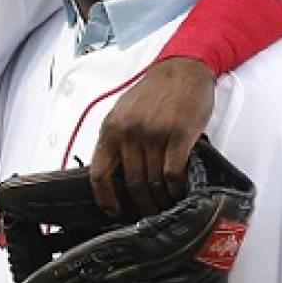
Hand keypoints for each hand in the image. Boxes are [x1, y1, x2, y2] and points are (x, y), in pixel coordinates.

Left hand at [89, 57, 214, 216]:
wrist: (182, 69)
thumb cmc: (155, 91)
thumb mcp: (124, 112)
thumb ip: (118, 139)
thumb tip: (116, 172)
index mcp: (111, 128)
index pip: (99, 173)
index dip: (105, 198)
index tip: (112, 211)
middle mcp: (129, 132)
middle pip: (131, 183)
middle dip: (141, 204)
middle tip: (148, 213)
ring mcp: (153, 134)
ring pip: (152, 182)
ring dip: (160, 200)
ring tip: (166, 206)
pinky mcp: (178, 135)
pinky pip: (173, 174)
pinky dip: (176, 189)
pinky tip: (179, 192)